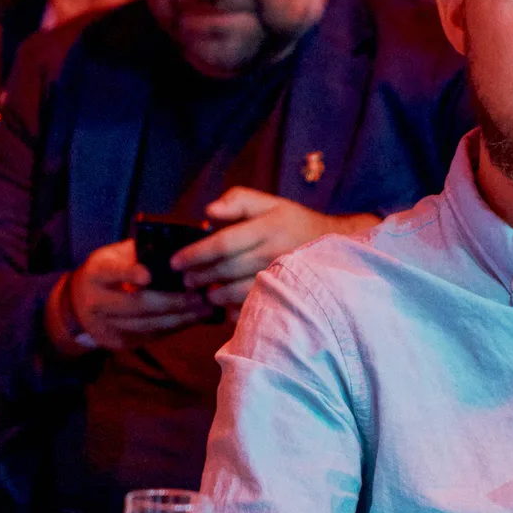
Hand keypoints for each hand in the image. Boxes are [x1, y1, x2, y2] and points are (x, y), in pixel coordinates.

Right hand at [58, 238, 212, 352]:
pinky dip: (174, 328)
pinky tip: (192, 320)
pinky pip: (150, 336)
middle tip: (200, 297)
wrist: (78, 305)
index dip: (129, 274)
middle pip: (135, 305)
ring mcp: (106, 326)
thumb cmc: (106, 273)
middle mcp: (97, 301)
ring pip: (146, 325)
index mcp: (96, 273)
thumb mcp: (113, 256)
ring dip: (179, 319)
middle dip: (172, 302)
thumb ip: (138, 252)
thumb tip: (177, 248)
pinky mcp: (118, 342)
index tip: (149, 275)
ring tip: (205, 310)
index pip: (111, 272)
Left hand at [172, 187, 378, 309]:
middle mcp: (273, 253)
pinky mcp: (287, 296)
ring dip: (215, 296)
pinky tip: (226, 309)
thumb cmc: (294, 223)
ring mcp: (282, 278)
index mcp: (267, 228)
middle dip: (200, 277)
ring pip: (238, 292)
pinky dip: (237, 312)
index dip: (195, 254)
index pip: (222, 243)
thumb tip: (209, 211)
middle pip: (226, 269)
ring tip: (204, 294)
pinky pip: (256, 308)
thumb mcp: (269, 203)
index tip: (175, 262)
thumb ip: (238, 201)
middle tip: (186, 280)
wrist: (336, 246)